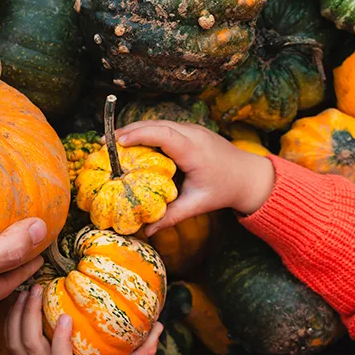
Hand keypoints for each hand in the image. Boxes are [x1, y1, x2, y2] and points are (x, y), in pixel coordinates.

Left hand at [6, 285, 162, 354]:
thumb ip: (139, 353)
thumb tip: (159, 326)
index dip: (59, 339)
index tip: (64, 316)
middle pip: (29, 344)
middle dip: (30, 314)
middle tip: (38, 287)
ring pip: (16, 340)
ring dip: (18, 314)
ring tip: (27, 290)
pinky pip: (11, 340)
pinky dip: (11, 319)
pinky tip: (19, 300)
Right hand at [115, 120, 274, 235]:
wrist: (250, 176)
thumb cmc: (224, 190)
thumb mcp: (197, 205)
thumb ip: (171, 217)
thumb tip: (145, 232)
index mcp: (194, 150)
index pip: (163, 133)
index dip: (138, 134)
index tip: (116, 142)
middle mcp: (192, 133)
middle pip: (155, 124)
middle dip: (128, 131)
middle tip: (104, 143)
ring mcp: (192, 128)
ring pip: (158, 122)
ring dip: (135, 130)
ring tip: (112, 143)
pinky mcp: (190, 130)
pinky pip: (164, 126)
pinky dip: (145, 132)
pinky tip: (131, 143)